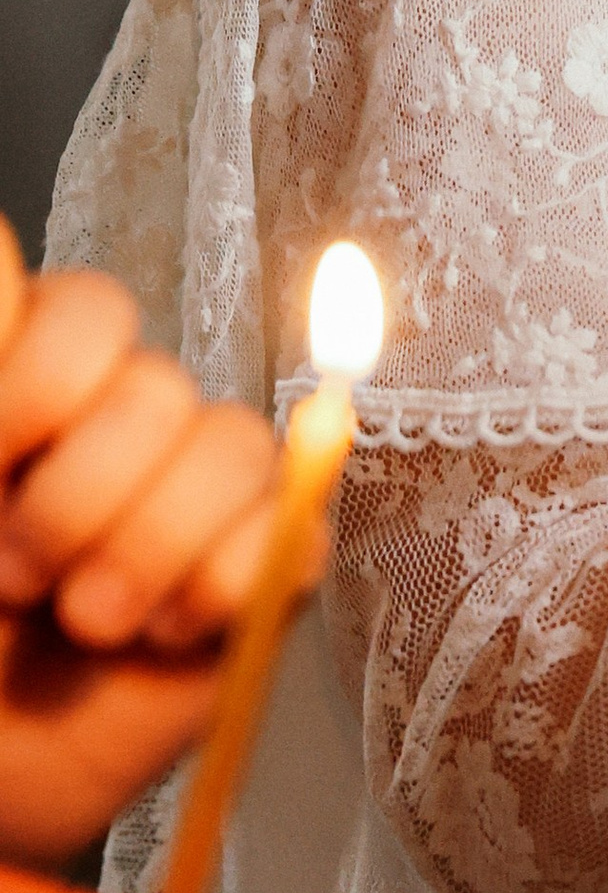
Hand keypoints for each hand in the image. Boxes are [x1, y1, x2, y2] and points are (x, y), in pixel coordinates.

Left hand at [0, 222, 291, 866]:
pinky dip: (226, 584)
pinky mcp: (255, 569)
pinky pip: (293, 527)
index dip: (38, 373)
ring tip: (88, 622)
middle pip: (147, 372)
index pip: (66, 303)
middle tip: (14, 576)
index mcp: (20, 389)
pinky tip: (163, 634)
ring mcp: (187, 492)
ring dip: (151, 545)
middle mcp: (104, 422)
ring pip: (230, 439)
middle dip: (77, 492)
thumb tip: (2, 257)